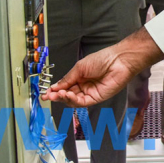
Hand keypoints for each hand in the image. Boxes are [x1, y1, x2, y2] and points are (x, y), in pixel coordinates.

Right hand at [41, 27, 162, 106]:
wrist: (118, 61)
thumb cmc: (102, 59)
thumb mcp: (80, 67)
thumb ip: (68, 78)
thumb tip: (55, 86)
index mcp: (79, 76)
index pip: (64, 86)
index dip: (55, 90)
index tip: (45, 93)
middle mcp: (83, 86)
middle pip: (67, 95)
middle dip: (57, 96)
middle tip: (48, 96)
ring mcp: (89, 93)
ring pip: (73, 100)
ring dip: (64, 98)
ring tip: (58, 94)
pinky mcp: (96, 99)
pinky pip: (82, 102)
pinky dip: (73, 100)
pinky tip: (67, 95)